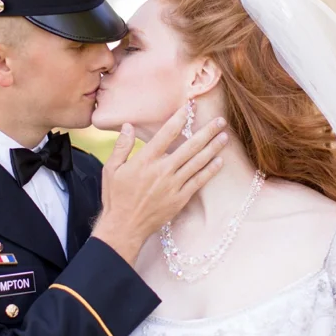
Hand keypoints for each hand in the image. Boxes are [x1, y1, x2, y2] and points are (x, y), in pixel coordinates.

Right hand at [91, 104, 228, 256]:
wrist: (124, 226)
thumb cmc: (115, 197)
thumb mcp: (110, 169)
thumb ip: (121, 146)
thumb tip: (128, 126)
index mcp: (145, 160)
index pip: (166, 133)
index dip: (180, 119)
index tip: (189, 108)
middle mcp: (162, 170)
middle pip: (190, 146)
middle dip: (207, 132)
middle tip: (220, 121)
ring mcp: (174, 185)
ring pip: (198, 162)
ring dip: (213, 148)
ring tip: (225, 137)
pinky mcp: (180, 198)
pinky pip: (199, 181)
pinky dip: (210, 170)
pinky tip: (219, 161)